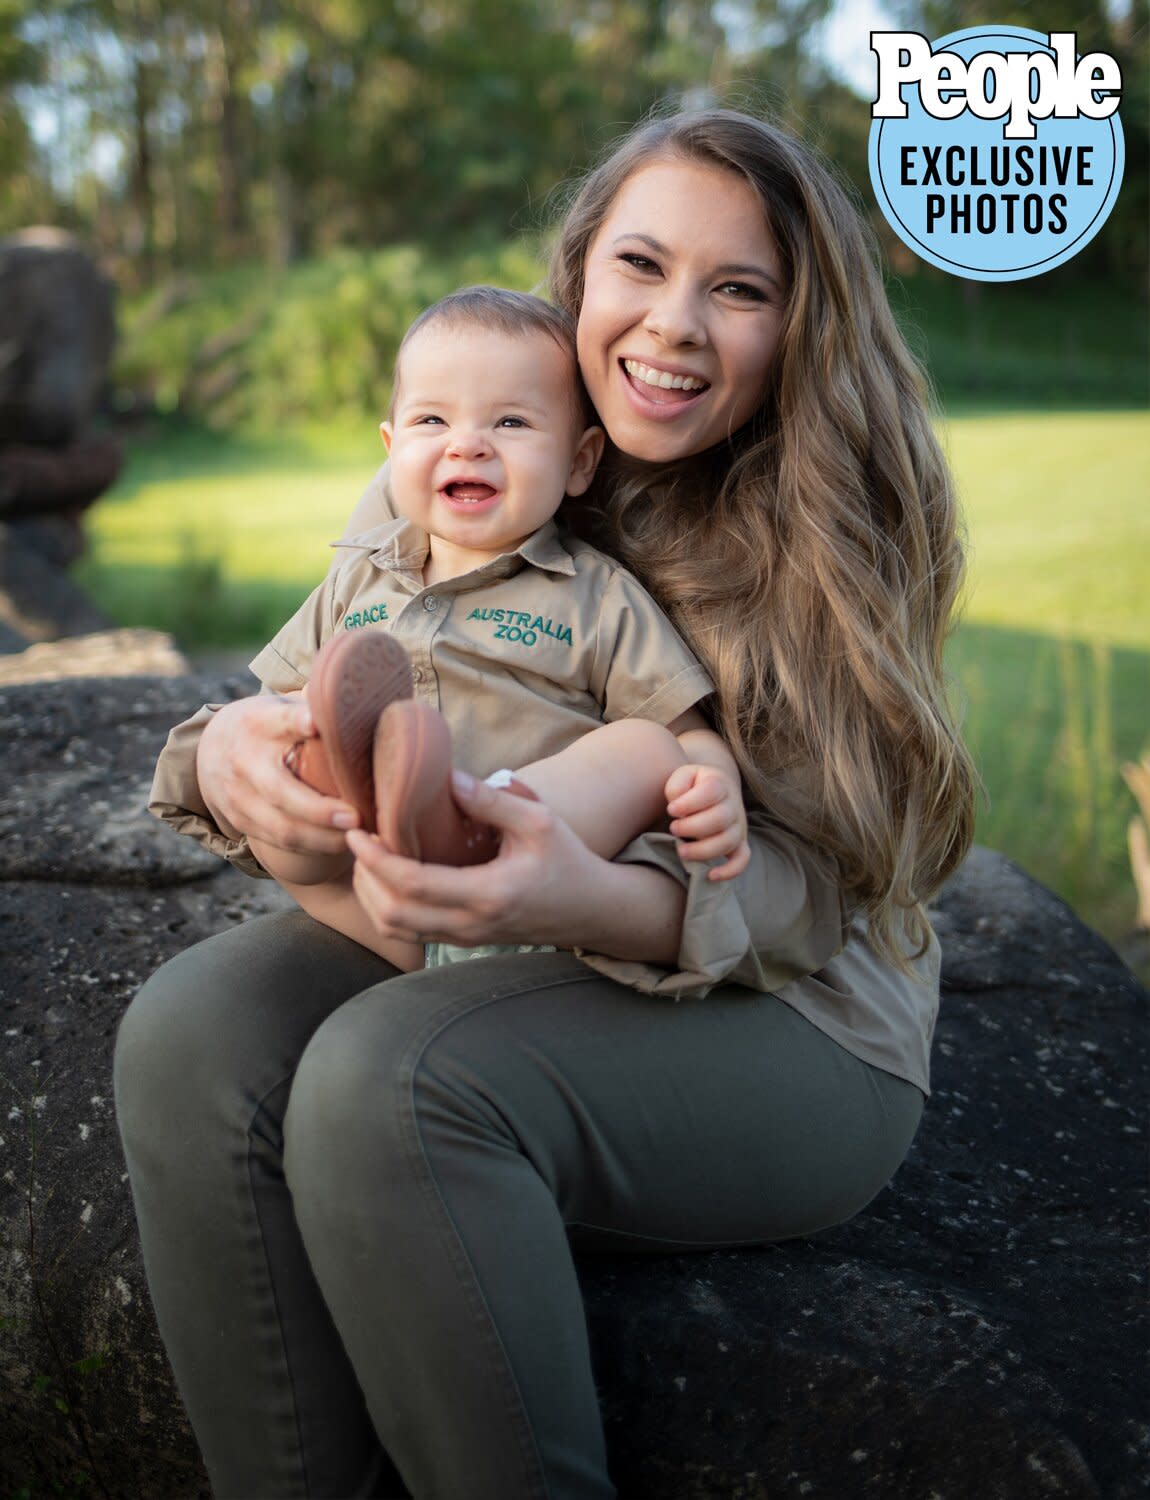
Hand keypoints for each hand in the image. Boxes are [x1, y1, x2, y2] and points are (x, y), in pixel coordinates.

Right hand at [196, 694, 359, 856]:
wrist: (211, 748)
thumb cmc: (267, 726)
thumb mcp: (279, 708)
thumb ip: (311, 710)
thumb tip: (359, 710)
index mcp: (258, 723)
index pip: (279, 720)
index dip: (297, 721)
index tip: (316, 724)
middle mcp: (244, 759)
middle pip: (281, 791)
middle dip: (319, 809)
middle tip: (356, 817)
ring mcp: (238, 795)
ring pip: (281, 826)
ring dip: (322, 838)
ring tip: (356, 837)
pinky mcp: (239, 821)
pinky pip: (277, 840)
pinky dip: (311, 846)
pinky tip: (339, 843)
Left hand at [346, 770, 596, 949]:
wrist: (591, 910)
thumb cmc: (568, 860)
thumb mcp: (539, 821)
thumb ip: (492, 800)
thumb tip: (446, 777)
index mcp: (490, 893)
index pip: (413, 884)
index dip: (376, 860)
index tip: (358, 831)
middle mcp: (472, 923)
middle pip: (392, 914)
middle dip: (364, 878)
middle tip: (358, 840)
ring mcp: (467, 938)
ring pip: (396, 929)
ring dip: (371, 896)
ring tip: (368, 858)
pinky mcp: (465, 940)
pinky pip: (412, 931)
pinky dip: (388, 906)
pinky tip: (390, 876)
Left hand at [664, 763, 749, 880]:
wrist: (716, 788)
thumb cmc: (692, 786)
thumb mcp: (682, 777)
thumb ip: (677, 787)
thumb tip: (677, 808)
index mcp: (719, 783)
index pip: (711, 791)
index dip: (689, 803)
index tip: (671, 810)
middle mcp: (733, 805)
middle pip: (720, 819)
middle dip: (692, 827)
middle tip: (673, 829)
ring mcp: (738, 825)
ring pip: (728, 841)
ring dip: (703, 850)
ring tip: (681, 851)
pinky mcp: (739, 843)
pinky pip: (742, 859)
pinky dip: (730, 870)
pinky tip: (711, 876)